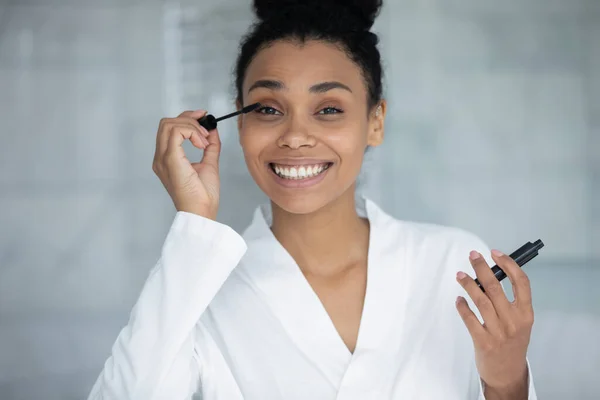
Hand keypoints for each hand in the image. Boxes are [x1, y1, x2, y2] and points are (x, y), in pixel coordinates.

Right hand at [152, 110, 221, 219]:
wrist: (201, 212)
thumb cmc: (203, 196)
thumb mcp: (209, 164)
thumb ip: (210, 147)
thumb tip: (213, 130)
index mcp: (167, 159)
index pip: (169, 129)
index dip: (187, 119)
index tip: (204, 118)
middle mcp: (160, 158)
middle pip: (166, 123)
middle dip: (188, 118)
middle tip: (205, 127)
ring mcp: (163, 159)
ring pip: (169, 124)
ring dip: (191, 126)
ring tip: (204, 141)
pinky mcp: (170, 160)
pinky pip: (175, 132)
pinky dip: (191, 132)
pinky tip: (201, 144)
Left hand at [455, 249, 533, 394]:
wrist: (508, 373)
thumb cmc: (512, 342)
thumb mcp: (520, 322)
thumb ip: (509, 302)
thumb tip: (489, 275)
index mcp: (526, 314)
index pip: (521, 282)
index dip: (508, 264)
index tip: (495, 253)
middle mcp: (513, 321)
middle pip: (496, 287)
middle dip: (482, 268)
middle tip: (472, 255)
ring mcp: (498, 332)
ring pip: (481, 301)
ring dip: (468, 285)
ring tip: (460, 274)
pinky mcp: (483, 342)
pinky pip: (470, 319)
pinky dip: (462, 307)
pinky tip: (458, 299)